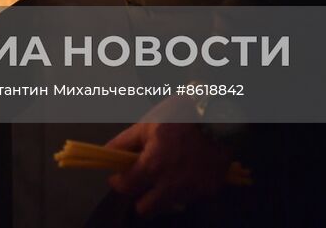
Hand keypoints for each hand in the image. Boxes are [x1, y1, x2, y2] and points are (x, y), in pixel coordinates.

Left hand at [105, 99, 232, 216]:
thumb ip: (124, 142)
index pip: (125, 187)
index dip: (117, 182)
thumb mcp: (147, 124)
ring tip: (167, 174)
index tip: (117, 176)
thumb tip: (106, 153)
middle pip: (145, 209)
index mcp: (152, 166)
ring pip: (168, 205)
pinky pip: (190, 197)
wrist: (219, 117)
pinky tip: (188, 172)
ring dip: (163, 194)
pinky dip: (185, 189)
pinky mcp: (210, 191)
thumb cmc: (179, 117)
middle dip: (140, 198)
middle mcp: (171, 185)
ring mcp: (192, 191)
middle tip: (142, 182)